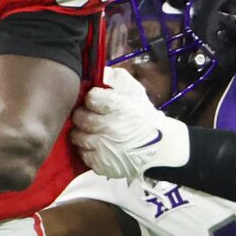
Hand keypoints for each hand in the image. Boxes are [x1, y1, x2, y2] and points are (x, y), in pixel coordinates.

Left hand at [71, 67, 188, 180]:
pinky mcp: (101, 164)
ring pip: (78, 137)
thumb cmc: (144, 118)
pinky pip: (83, 154)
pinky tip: (95, 145)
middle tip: (88, 116)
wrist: (158, 148)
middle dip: (82, 115)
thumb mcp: (136, 93)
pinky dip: (86, 150)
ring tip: (90, 131)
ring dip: (81, 133)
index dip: (92, 98)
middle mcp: (111, 127)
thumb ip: (118, 78)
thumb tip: (101, 71)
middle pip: (81, 118)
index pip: (92, 97)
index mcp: (120, 108)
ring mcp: (105, 147)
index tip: (95, 100)